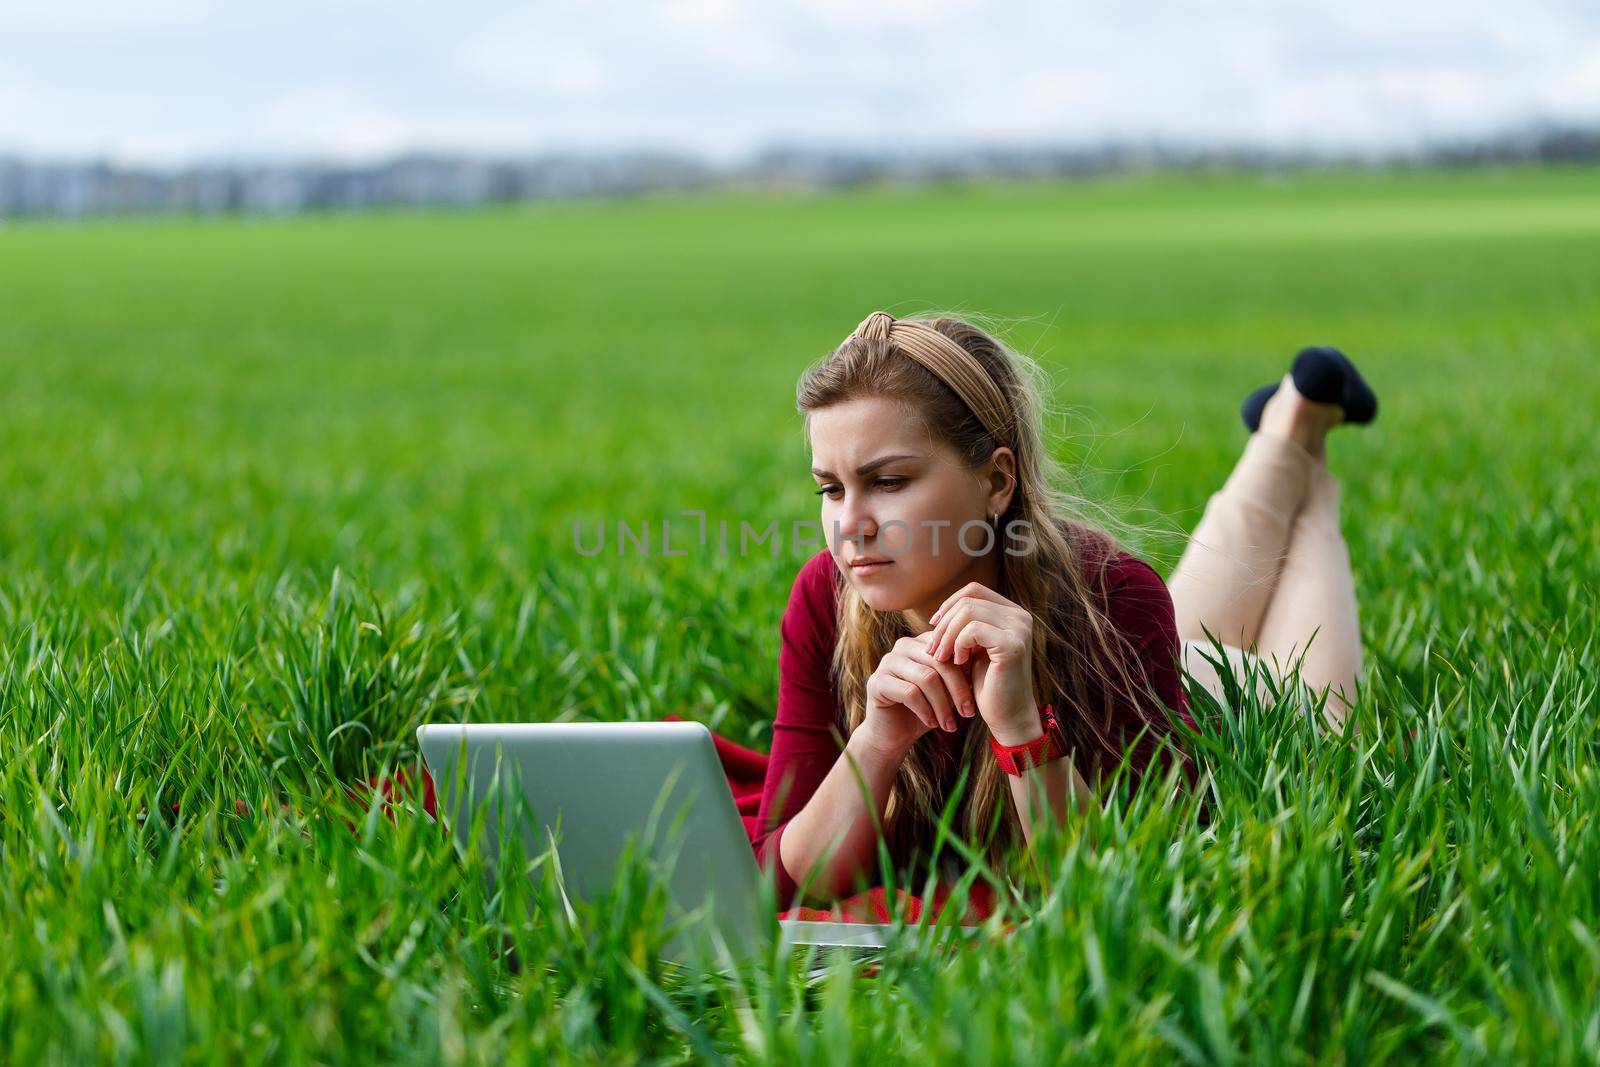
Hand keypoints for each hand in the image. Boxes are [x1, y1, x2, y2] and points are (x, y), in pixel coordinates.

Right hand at [860, 634, 979, 755]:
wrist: (893, 735)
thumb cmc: (926, 710)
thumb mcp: (948, 691)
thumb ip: (962, 674)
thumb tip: (987, 660)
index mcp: (921, 642)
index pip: (950, 646)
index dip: (966, 670)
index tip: (978, 695)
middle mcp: (902, 646)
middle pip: (939, 661)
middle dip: (957, 689)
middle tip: (968, 713)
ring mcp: (887, 662)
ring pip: (926, 677)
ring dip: (942, 705)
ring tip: (950, 725)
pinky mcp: (877, 682)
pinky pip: (909, 693)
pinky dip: (925, 710)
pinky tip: (932, 724)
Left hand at [922, 582, 1040, 743]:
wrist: (1007, 715)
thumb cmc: (988, 684)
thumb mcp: (974, 648)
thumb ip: (965, 626)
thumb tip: (939, 611)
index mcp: (1012, 613)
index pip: (973, 590)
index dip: (949, 604)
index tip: (933, 626)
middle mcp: (1020, 616)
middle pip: (968, 600)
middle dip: (943, 624)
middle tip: (932, 649)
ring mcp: (1019, 629)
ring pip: (967, 612)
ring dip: (947, 635)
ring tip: (942, 656)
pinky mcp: (1012, 645)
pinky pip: (972, 630)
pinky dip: (958, 645)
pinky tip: (958, 662)